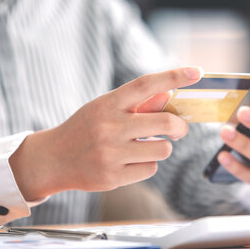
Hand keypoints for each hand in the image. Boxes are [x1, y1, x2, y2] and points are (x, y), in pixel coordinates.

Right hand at [10, 67, 202, 200]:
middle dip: (179, 127)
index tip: (196, 72)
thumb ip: (137, 104)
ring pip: (162, 150)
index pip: (146, 84)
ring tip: (145, 147)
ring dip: (161, 148)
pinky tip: (130, 163)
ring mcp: (110, 153)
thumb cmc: (85, 129)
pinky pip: (150, 169)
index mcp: (109, 104)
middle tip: (179, 129)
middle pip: (165, 122)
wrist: (53, 159)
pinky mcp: (112, 176)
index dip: (173, 76)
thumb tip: (168, 95)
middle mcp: (110, 126)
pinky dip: (146, 165)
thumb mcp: (105, 109)